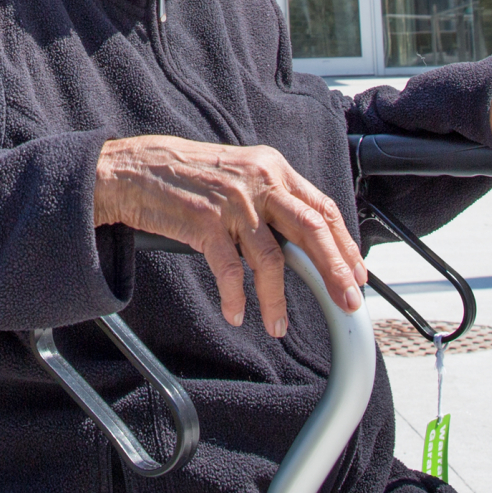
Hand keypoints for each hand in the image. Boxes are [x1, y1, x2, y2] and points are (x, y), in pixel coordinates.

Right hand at [92, 136, 365, 330]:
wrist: (134, 169)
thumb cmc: (186, 175)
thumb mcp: (239, 173)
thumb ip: (270, 197)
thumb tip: (302, 239)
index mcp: (272, 167)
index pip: (322, 207)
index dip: (344, 243)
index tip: (357, 272)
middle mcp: (258, 181)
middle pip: (311, 230)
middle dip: (335, 271)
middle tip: (348, 301)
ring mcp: (233, 203)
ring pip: (272, 259)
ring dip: (278, 299)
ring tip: (278, 325)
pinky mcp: (205, 223)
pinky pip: (230, 271)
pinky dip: (236, 297)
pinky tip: (236, 312)